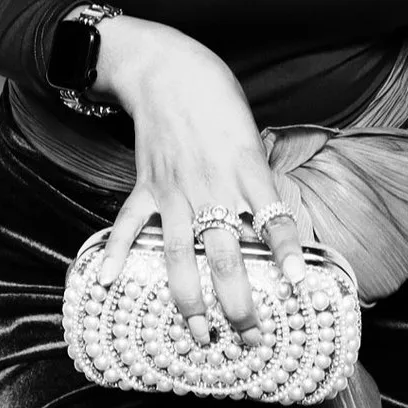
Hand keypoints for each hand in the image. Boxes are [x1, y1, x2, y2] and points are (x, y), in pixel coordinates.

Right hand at [88, 16, 310, 349]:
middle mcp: (211, 184)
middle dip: (239, 302)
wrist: (167, 69)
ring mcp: (174, 188)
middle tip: (252, 339)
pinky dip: (116, 252)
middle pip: (226, 254)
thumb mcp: (252, 138)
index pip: (273, 217)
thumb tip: (278, 231)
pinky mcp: (145, 185)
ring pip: (179, 254)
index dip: (288, 251)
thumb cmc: (219, 102)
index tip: (299, 284)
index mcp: (246, 169)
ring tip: (199, 335)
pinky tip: (109, 281)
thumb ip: (259, 185)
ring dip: (188, 299)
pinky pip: (128, 224)